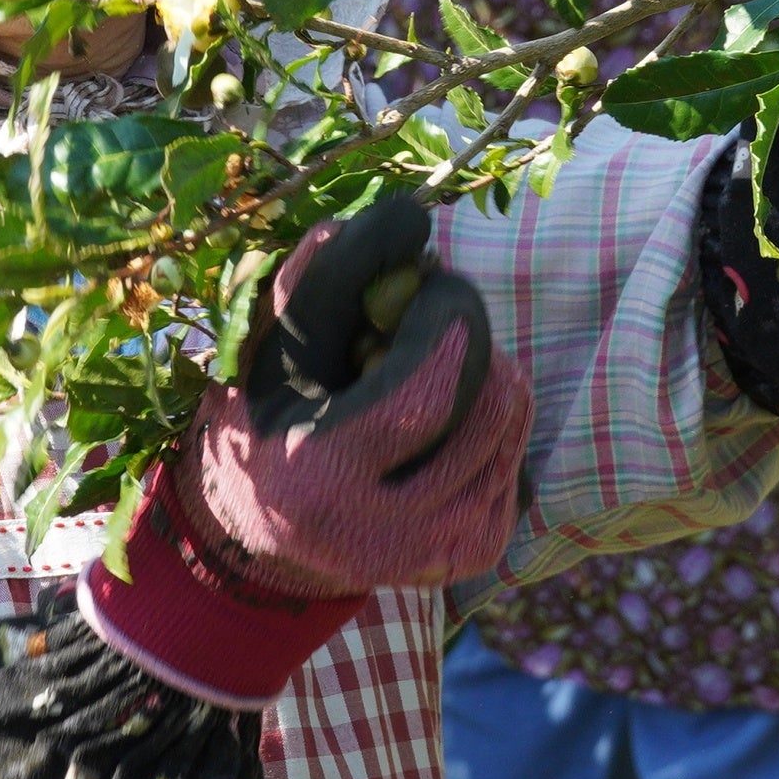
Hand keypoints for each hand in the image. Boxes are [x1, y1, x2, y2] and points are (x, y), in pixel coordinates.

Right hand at [197, 194, 531, 593]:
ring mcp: (437, 551)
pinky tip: (442, 423)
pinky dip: (491, 419)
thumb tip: (382, 221)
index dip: (446, 318)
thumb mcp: (262, 360)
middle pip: (486, 405)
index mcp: (319, 477)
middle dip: (470, 334)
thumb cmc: (261, 428)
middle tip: (435, 310)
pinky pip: (518, 452)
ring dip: (484, 369)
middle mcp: (386, 533)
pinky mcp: (474, 556)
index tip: (433, 273)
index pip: (425, 393)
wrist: (265, 546)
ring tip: (430, 366)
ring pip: (510, 421)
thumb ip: (311, 292)